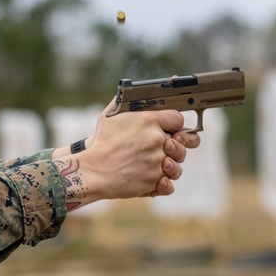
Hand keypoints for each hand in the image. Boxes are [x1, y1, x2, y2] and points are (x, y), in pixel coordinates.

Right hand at [53, 101, 199, 205]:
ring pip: (177, 165)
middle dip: (178, 144)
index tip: (171, 128)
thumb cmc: (101, 143)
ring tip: (159, 164)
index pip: (178, 119)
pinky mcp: (154, 181)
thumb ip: (123, 102)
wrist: (93, 171)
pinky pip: (169, 184)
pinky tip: (157, 179)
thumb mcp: (109, 116)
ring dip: (171, 165)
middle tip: (169, 147)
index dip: (175, 124)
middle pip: (183, 142)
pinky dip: (164, 184)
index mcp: (149, 121)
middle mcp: (157, 140)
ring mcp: (157, 162)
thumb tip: (128, 91)